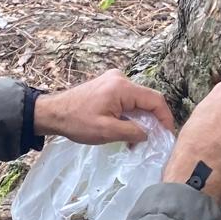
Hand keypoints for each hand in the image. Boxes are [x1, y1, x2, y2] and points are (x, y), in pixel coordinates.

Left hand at [33, 71, 174, 146]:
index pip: (155, 99)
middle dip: (152, 120)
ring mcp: (113, 81)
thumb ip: (132, 131)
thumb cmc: (76, 122)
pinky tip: (126, 129)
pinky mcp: (107, 86)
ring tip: (136, 139)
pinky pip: (127, 100)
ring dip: (140, 119)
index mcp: (122, 87)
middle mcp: (120, 79)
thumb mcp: (107, 131)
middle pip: (147, 99)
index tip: (167, 134)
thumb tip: (148, 134)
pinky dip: (130, 114)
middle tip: (153, 140)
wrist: (52, 113)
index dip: (165, 117)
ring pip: (137, 100)